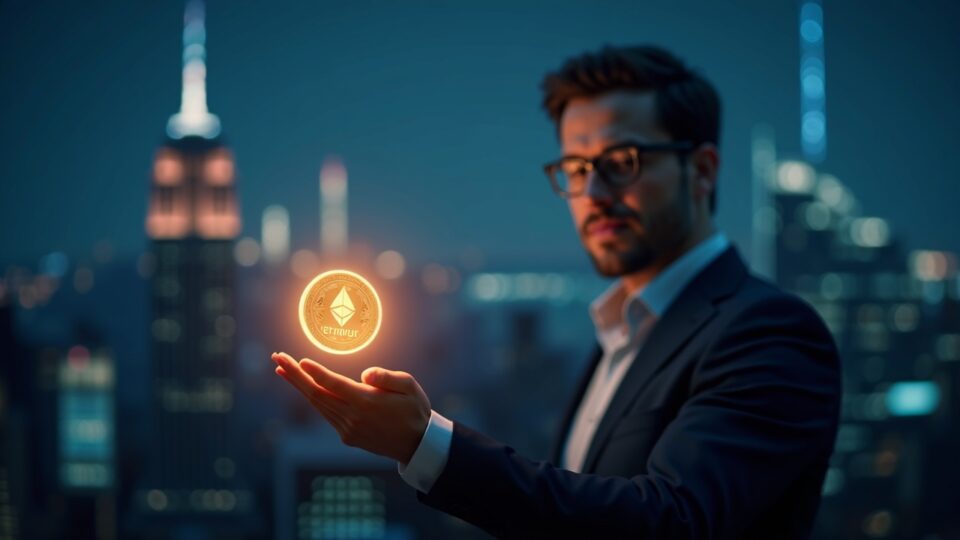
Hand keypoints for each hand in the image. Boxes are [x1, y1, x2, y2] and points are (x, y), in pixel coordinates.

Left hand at [271, 352, 430, 464]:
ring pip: (317, 405)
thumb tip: (365, 374)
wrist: (417, 444)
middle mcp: (353, 417)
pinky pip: (326, 414)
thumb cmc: (414, 409)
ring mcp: (348, 429)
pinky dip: (313, 399)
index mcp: (367, 402)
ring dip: (298, 386)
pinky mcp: (347, 437)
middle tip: (277, 357)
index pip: (333, 384)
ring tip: (282, 369)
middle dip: (294, 375)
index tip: (298, 360)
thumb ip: (387, 377)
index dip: (314, 372)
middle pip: (316, 394)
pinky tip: (306, 387)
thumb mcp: (410, 386)